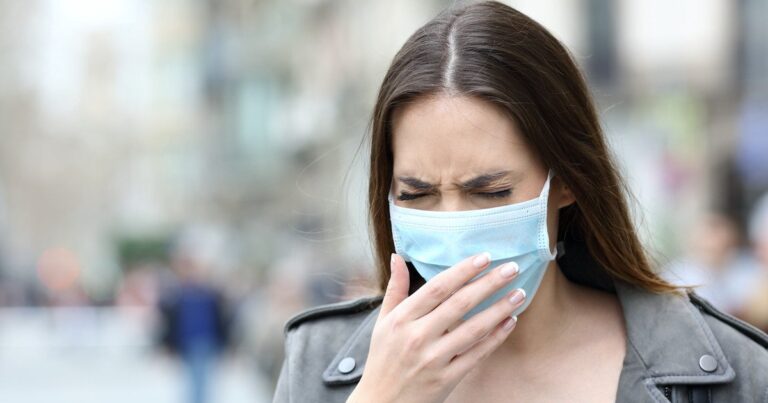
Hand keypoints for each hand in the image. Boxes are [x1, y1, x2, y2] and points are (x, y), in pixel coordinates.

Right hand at [347, 252, 525, 402]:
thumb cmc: (383, 360)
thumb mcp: (383, 322)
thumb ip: (394, 289)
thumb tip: (398, 257)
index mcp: (402, 319)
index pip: (437, 288)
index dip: (462, 271)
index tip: (484, 257)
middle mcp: (417, 336)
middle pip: (459, 304)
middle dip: (489, 283)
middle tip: (511, 268)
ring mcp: (433, 359)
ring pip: (473, 329)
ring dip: (499, 309)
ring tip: (519, 294)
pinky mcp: (446, 379)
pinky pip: (477, 355)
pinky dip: (495, 338)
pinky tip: (509, 322)